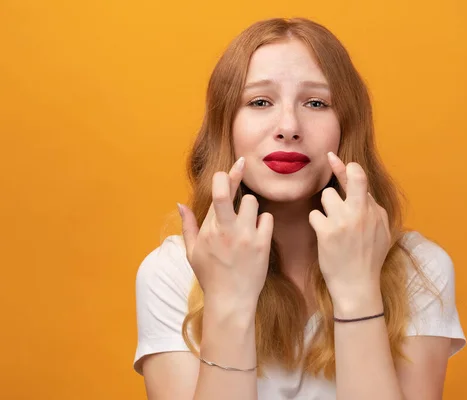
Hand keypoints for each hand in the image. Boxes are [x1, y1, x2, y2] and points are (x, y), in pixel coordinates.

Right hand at [178, 157, 273, 311]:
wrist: (231, 299)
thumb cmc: (210, 276)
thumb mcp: (192, 253)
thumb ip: (188, 226)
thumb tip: (180, 204)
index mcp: (209, 229)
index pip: (217, 195)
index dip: (226, 176)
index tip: (236, 164)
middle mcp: (226, 229)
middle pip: (229, 193)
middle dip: (235, 177)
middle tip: (242, 165)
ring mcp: (246, 236)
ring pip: (252, 203)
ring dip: (249, 207)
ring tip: (246, 220)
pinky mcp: (262, 245)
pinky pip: (267, 219)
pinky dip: (263, 222)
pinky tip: (257, 233)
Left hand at [308, 152, 391, 313]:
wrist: (358, 286)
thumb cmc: (369, 260)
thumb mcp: (382, 232)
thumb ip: (374, 210)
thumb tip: (364, 191)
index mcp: (375, 212)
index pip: (362, 180)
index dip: (347, 167)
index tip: (333, 159)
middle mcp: (361, 213)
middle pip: (353, 177)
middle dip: (340, 169)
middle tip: (330, 162)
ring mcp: (344, 221)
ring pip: (326, 196)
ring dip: (325, 206)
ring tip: (332, 223)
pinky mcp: (327, 232)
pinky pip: (314, 214)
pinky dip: (317, 223)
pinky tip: (324, 234)